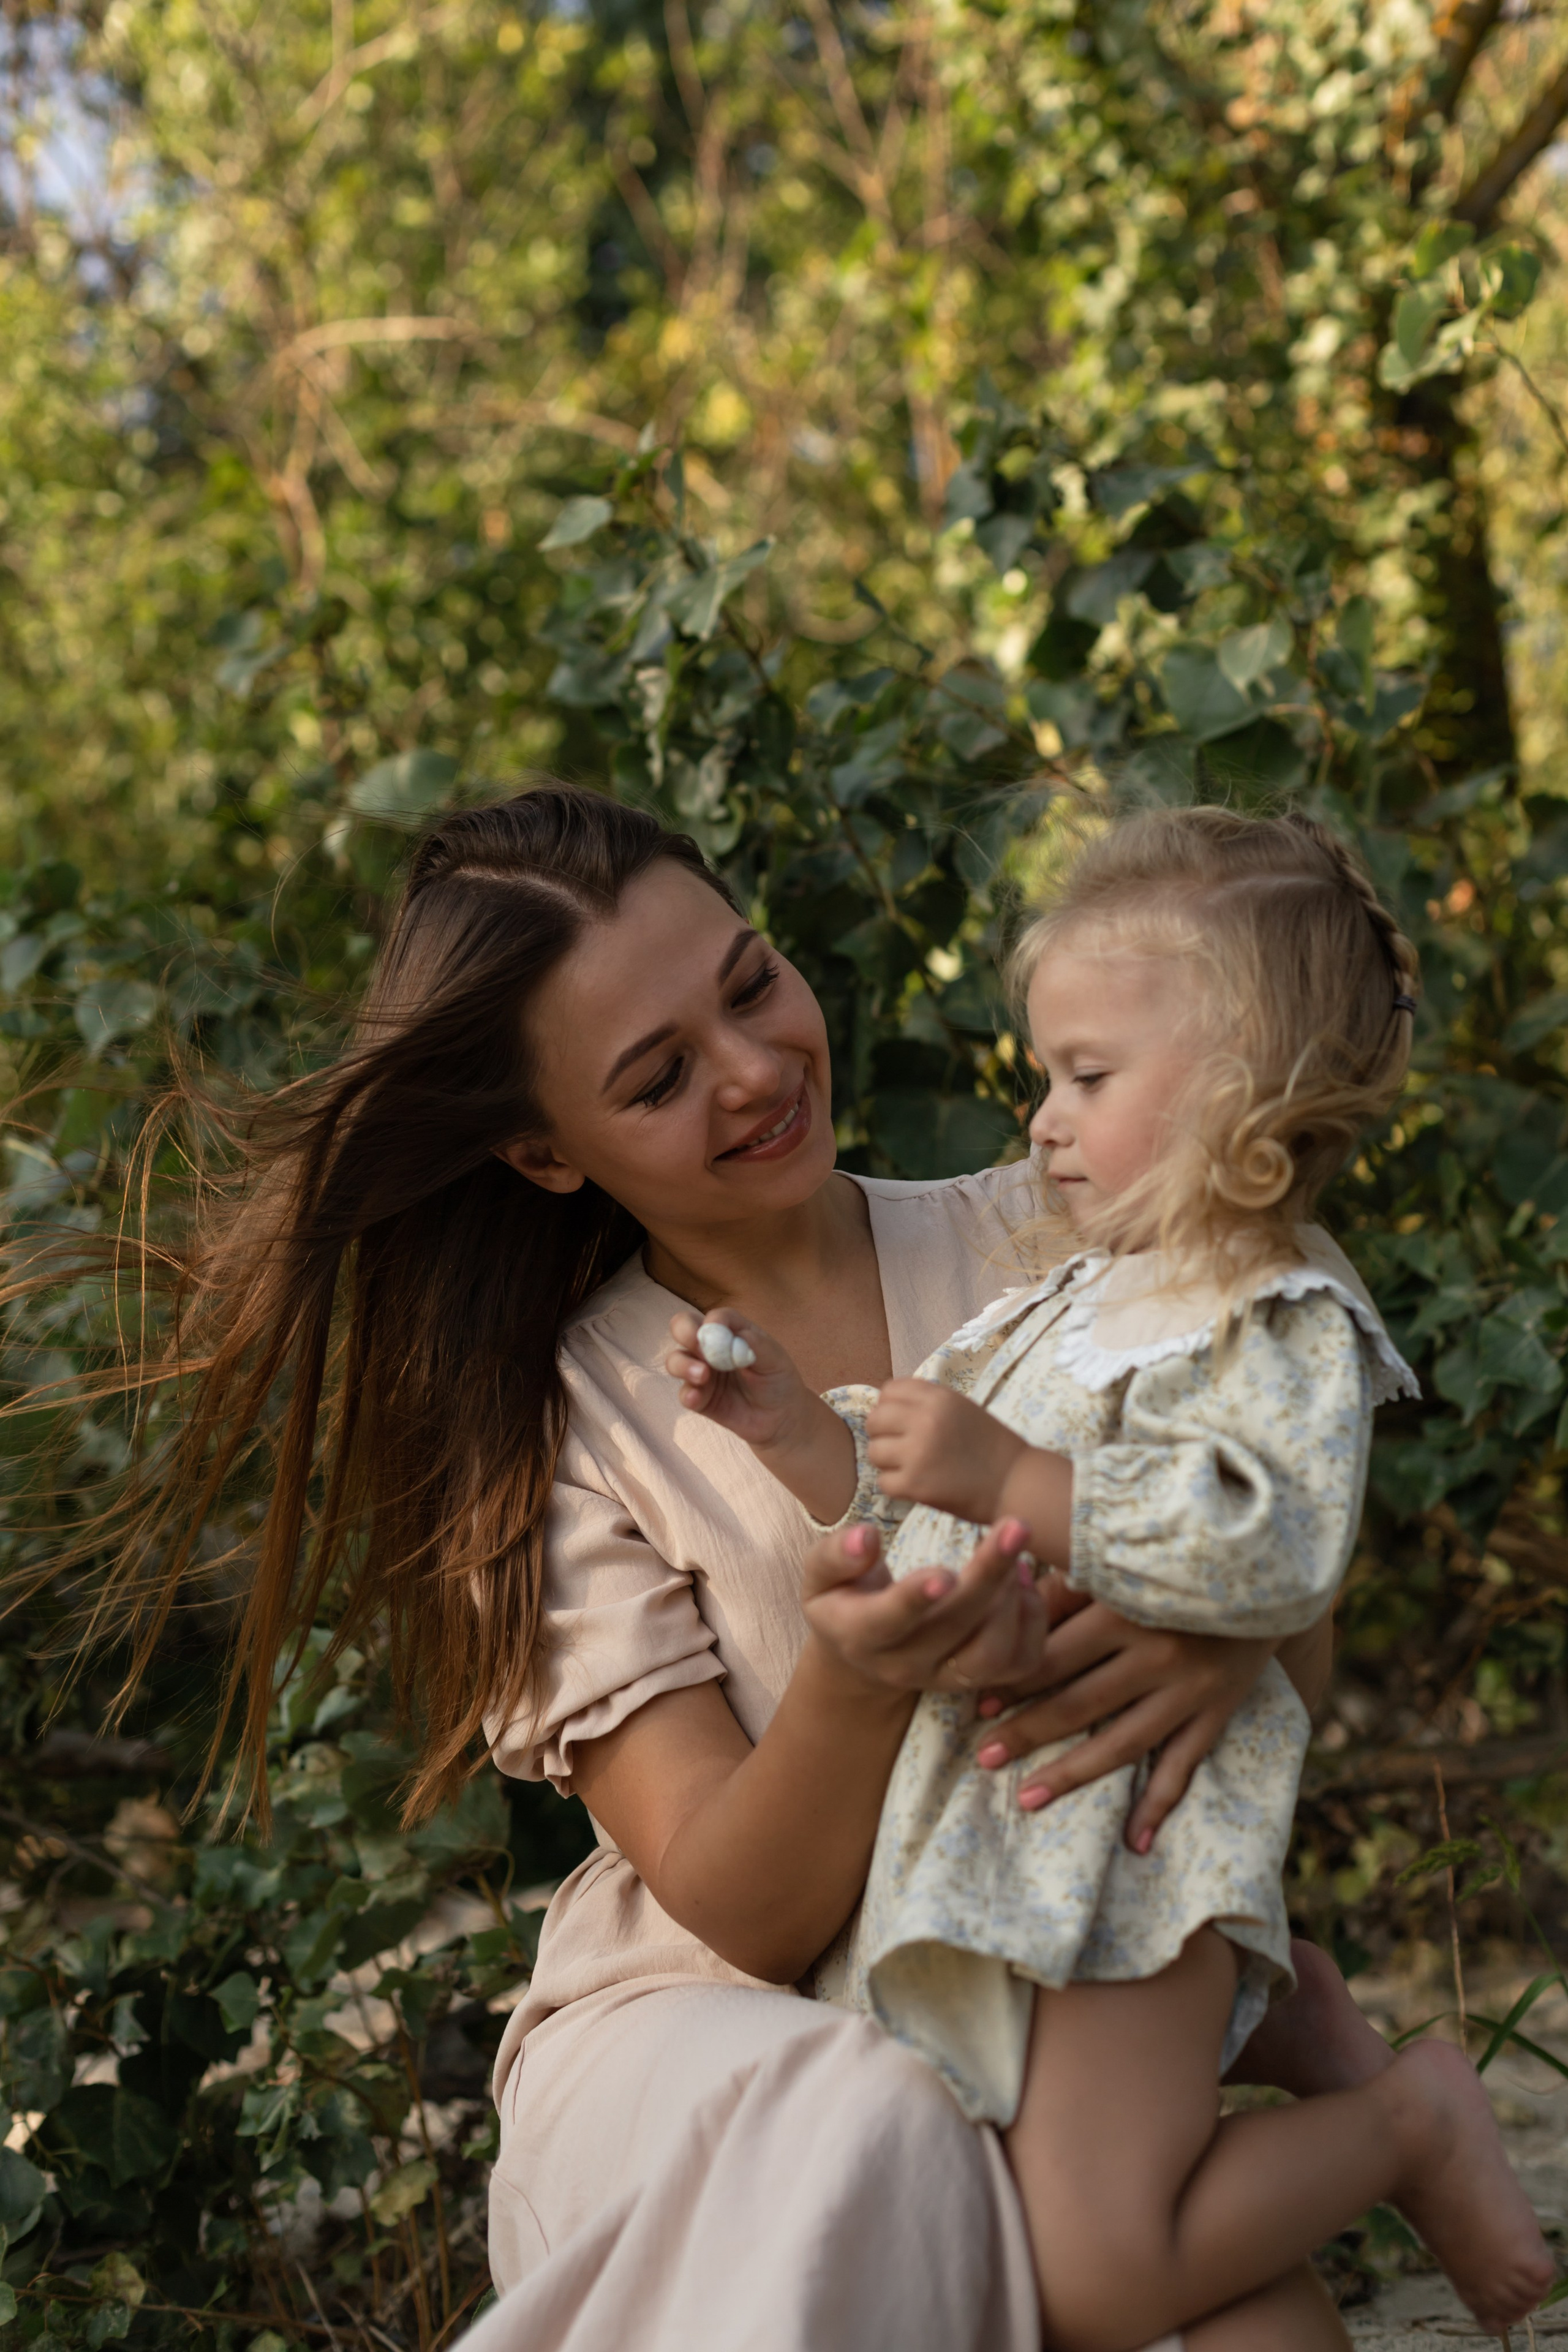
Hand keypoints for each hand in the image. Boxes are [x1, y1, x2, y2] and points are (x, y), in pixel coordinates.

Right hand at [665, 1308, 815, 1453]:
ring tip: (702, 1375)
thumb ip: (755, 1344)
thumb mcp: (775, 1359)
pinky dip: (687, 1394)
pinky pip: (684, 1393)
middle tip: (697, 1345)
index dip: (713, 1321)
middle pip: (683, 1328)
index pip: (715, 1318)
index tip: (717, 1330)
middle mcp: (711, 1348)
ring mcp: (702, 1373)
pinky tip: (696, 1398)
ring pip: (676, 1360)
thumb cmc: (778, 1380)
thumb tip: (736, 1335)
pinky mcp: (699, 1399)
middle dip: (684, 1332)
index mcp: (731, 1332)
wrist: (781, 1418)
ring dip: (683, 1364)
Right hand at [802, 1517, 1043, 1694]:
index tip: (944, 1572)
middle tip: (1015, 1525)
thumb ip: (836, 1555)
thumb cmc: (843, 1597)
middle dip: (989, 1574)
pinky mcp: (980, 1679)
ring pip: (993, 1654)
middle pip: (955, 1628)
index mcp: (861, 1636)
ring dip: (1014, 1600)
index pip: (889, 1621)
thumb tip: (866, 1537)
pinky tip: (1020, 1578)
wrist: (862, 1652)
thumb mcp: (820, 1575)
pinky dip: (1032, 1618)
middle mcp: (905, 1666)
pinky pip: (1021, 1660)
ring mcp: (946, 1677)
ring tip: (1014, 1551)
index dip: (915, 1599)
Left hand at [866, 1378, 1026, 1523]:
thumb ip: (927, 1403)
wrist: (1016, 1483)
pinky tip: (915, 1485)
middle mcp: (924, 1420)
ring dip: (888, 1462)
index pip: (889, 1390)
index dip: (890, 1406)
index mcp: (938, 1398)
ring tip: (910, 1466)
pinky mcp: (914, 1484)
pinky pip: (883, 1482)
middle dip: (883, 1434)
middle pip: (875, 1420)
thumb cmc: (991, 1446)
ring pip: (874, 1451)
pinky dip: (896, 1486)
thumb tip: (886, 1405)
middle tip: (901, 1446)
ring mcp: (917, 1453)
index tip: (901, 1421)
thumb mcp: (961, 1408)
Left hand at [969, 1586, 1274, 1848]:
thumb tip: (1002, 1604)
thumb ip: (1064, 1587)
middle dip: (1026, 1733)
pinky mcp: (1218, 1711)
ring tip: (1027, 1799)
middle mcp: (1158, 1653)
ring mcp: (1191, 1689)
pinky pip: (1185, 1764)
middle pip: (1079, 1704)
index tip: (978, 1705)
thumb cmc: (1172, 1560)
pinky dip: (1160, 1804)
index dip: (1013, 1683)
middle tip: (983, 1758)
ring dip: (1072, 1775)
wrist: (1264, 1573)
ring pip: (1122, 1742)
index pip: (1054, 1656)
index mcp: (1125, 1609)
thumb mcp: (1118, 1564)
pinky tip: (1135, 1841)